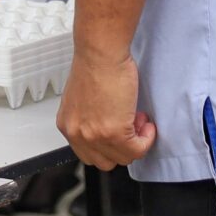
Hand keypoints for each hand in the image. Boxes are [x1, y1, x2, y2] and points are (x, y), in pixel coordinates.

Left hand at [56, 46, 154, 169]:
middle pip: (106, 161)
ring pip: (124, 158)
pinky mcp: (114, 132)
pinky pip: (138, 149)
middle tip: (132, 125)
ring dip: (137, 141)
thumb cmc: (95, 67)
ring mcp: (94, 135)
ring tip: (138, 119)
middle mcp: (76, 133)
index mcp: (68, 125)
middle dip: (123, 147)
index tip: (121, 131)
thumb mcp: (84, 101)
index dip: (110, 145)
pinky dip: (147, 138)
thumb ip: (90, 120)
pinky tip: (146, 122)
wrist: (100, 53)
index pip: (90, 154)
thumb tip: (109, 130)